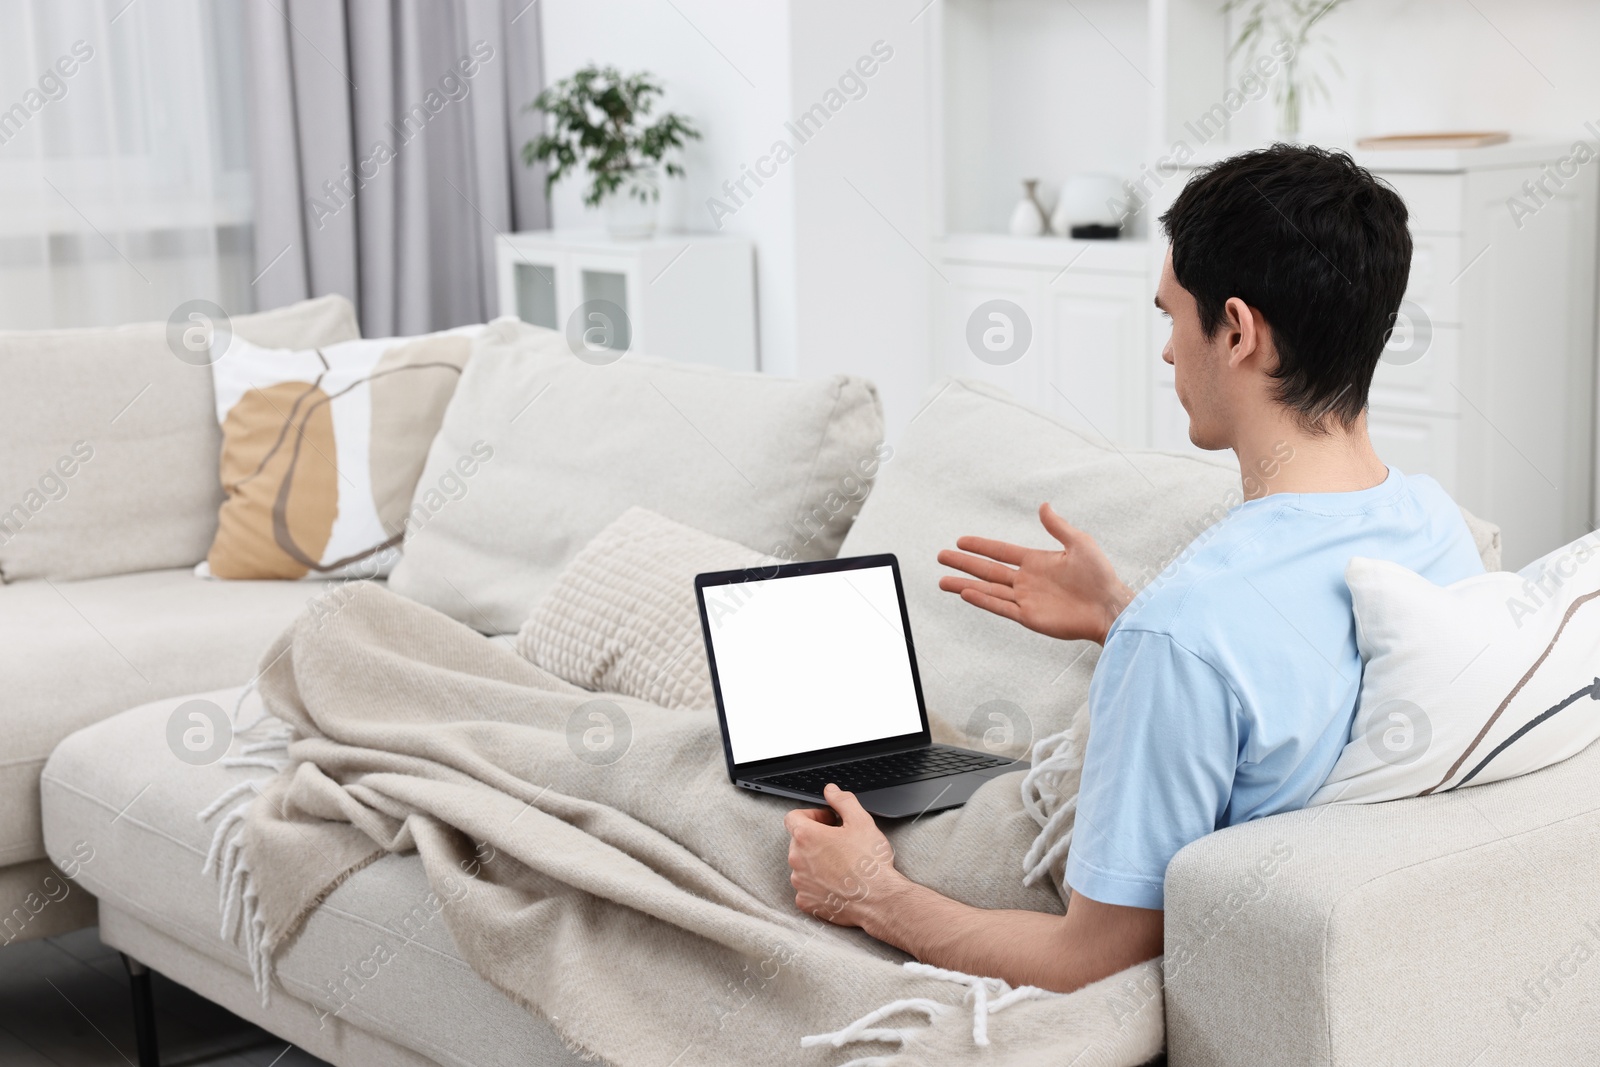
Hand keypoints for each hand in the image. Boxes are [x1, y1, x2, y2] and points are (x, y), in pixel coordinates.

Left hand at [784, 784, 901, 927]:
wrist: (878, 899)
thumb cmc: (870, 863)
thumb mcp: (861, 821)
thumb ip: (842, 801)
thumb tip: (831, 791)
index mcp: (806, 836)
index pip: (793, 817)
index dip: (811, 816)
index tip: (828, 822)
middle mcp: (797, 859)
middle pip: (798, 841)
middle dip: (816, 839)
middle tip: (839, 842)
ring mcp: (800, 882)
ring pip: (802, 865)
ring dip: (816, 861)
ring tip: (841, 864)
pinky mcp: (806, 901)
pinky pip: (806, 888)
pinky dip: (818, 885)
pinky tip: (837, 883)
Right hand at [937, 503, 1132, 644]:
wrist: (1110, 607)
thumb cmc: (1100, 575)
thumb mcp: (1079, 543)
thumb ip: (1057, 527)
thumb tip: (1043, 505)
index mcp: (1036, 561)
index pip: (1000, 551)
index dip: (980, 546)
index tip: (960, 541)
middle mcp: (1026, 580)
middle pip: (988, 570)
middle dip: (964, 563)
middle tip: (941, 556)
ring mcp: (1026, 599)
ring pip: (988, 590)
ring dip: (964, 584)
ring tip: (942, 581)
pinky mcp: (1029, 617)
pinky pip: (1000, 607)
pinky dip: (982, 600)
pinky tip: (965, 592)